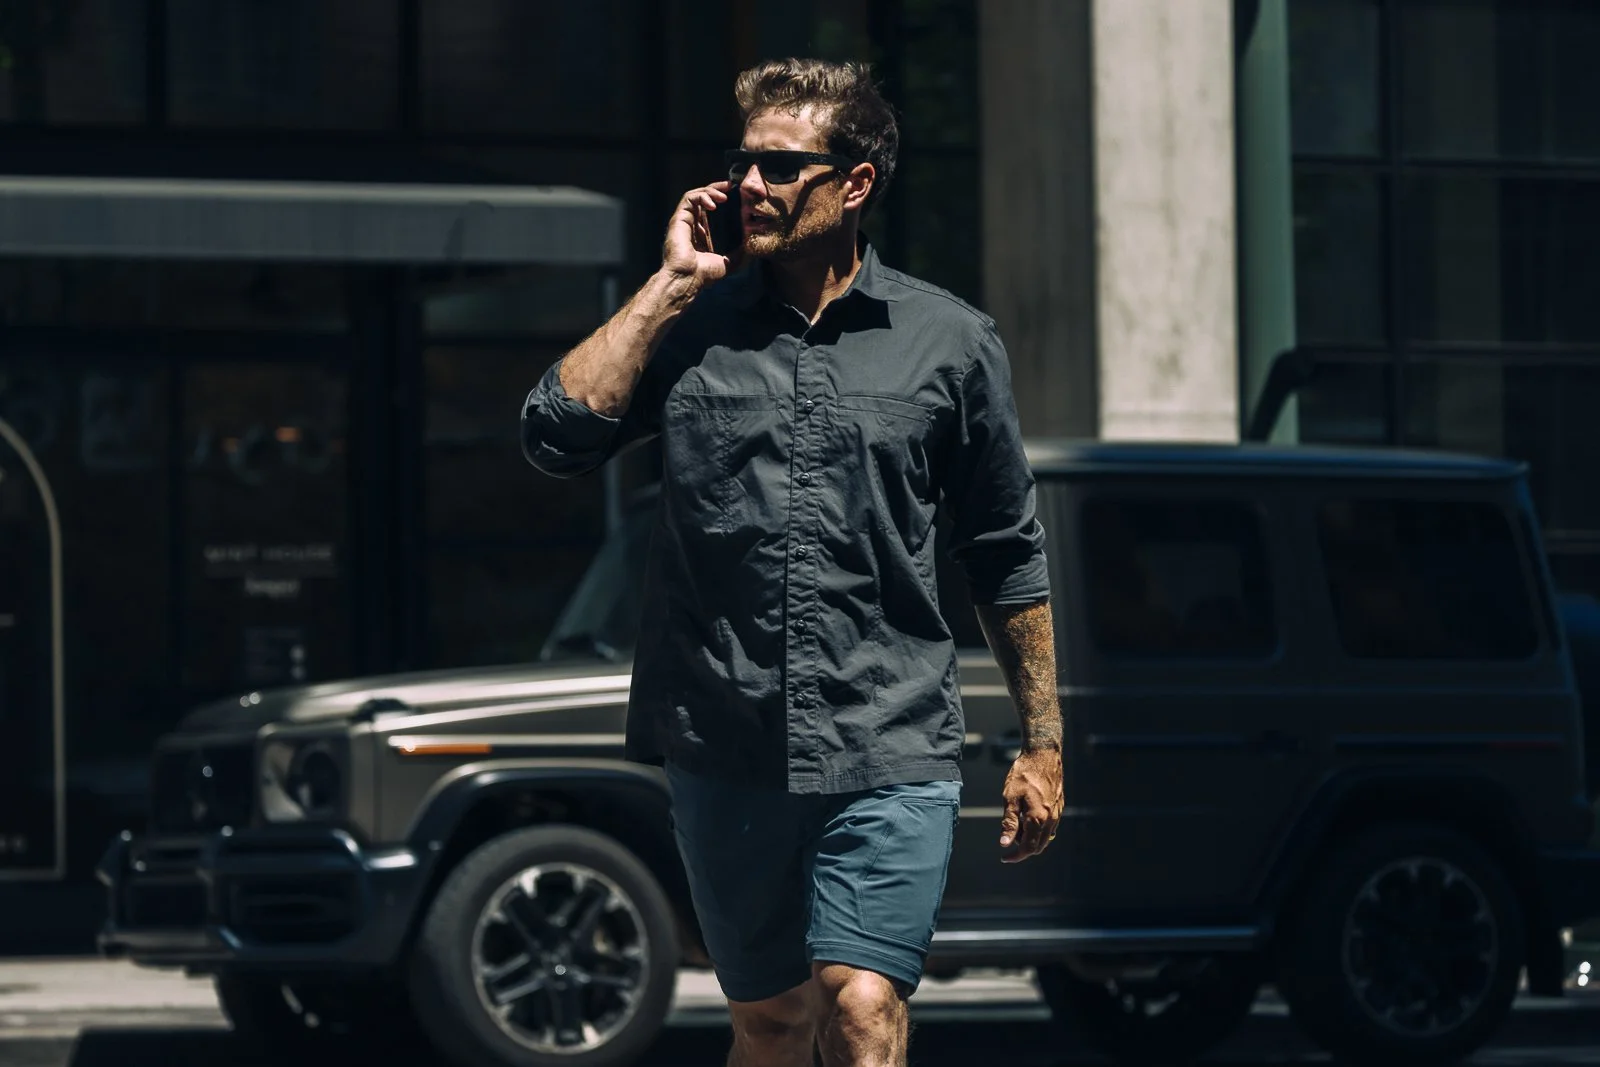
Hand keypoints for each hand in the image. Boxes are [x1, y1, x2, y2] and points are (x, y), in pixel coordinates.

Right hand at [661, 181, 740, 291]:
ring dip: (710, 191)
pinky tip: (713, 203)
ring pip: (695, 195)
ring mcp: (684, 221)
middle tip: (729, 186)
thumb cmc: (704, 274)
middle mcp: (691, 224)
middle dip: (716, 189)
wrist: (689, 278)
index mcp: (701, 233)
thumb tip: (752, 247)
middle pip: (702, 198)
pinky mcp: (678, 219)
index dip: (720, 198)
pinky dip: (701, 196)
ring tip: (723, 196)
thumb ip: (739, 253)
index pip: (709, 209)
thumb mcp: (729, 262)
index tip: (733, 194)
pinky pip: (688, 199)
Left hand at [998, 746, 1063, 863]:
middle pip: (1039, 846)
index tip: (1004, 857)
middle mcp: (1050, 819)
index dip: (1016, 856)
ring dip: (1032, 840)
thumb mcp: (1010, 798)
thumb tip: (1005, 843)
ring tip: (1017, 830)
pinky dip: (1039, 830)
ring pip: (1045, 837)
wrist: (1043, 755)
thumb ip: (1009, 823)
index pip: (1028, 848)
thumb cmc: (1023, 774)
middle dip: (1023, 850)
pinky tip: (1028, 820)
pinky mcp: (1059, 806)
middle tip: (1008, 843)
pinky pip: (1050, 827)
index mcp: (1037, 818)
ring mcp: (1057, 813)